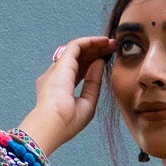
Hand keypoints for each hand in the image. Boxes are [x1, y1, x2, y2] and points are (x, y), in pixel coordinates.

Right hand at [19, 34, 113, 155]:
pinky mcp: (61, 62)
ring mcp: (57, 69)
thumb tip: (99, 62)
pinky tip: (103, 42)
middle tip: (112, 48)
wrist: (53, 124)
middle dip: (95, 52)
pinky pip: (76, 45)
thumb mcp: (87, 103)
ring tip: (110, 43)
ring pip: (77, 50)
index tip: (107, 61)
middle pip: (77, 59)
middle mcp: (55, 76)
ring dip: (94, 45)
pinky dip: (90, 41)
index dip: (92, 65)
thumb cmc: (67, 121)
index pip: (77, 72)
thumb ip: (93, 82)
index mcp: (58, 89)